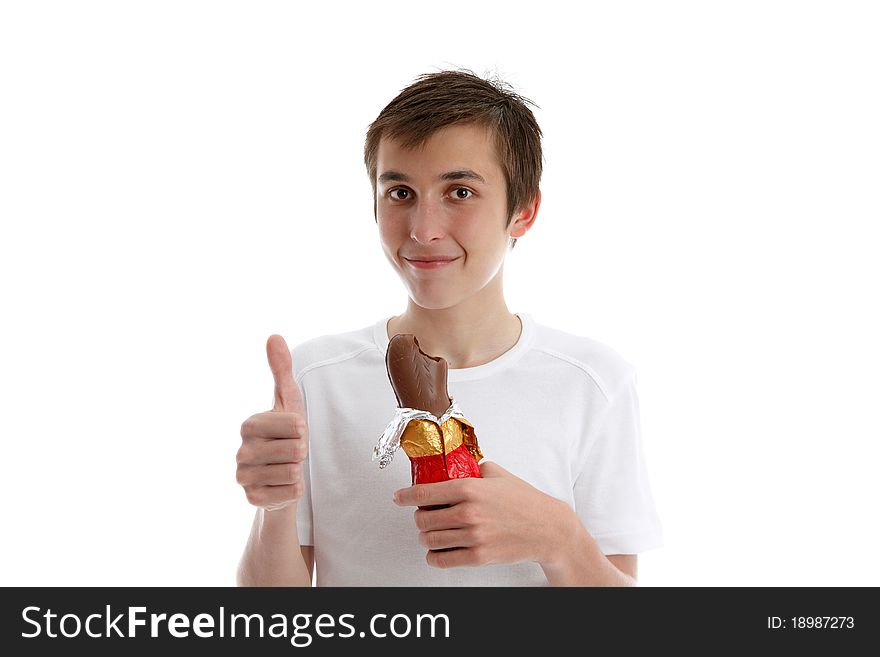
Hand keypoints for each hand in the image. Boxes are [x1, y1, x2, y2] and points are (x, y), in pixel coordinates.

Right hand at [237, 335, 308, 510]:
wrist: (280, 475)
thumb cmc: (286, 435)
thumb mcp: (287, 401)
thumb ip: (281, 369)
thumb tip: (273, 336)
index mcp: (248, 425)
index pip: (295, 425)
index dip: (302, 430)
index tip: (293, 433)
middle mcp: (240, 451)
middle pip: (295, 450)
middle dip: (301, 451)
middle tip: (291, 452)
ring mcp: (243, 477)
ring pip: (292, 473)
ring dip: (297, 471)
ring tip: (287, 467)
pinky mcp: (252, 499)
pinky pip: (289, 494)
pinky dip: (293, 490)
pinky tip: (283, 485)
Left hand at [393, 461, 573, 568]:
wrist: (547, 528)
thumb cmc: (524, 500)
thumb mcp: (497, 473)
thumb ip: (472, 469)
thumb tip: (453, 466)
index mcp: (470, 489)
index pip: (425, 493)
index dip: (406, 496)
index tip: (399, 497)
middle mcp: (468, 513)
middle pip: (423, 518)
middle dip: (419, 517)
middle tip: (424, 515)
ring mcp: (473, 536)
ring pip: (430, 540)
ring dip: (426, 536)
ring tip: (431, 532)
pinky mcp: (479, 556)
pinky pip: (443, 560)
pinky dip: (434, 556)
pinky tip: (437, 551)